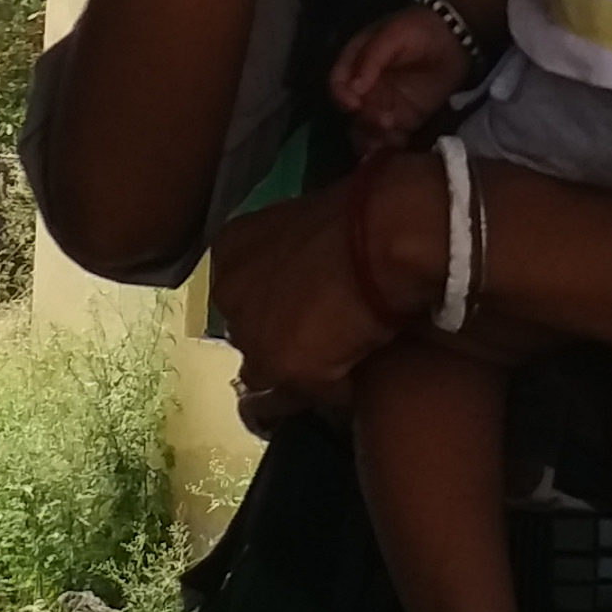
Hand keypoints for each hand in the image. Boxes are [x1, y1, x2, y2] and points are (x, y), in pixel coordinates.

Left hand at [209, 166, 422, 412]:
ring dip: (305, 372)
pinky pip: (310, 394)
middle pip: (251, 336)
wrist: (383, 234)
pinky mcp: (282, 367)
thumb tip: (310, 293)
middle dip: (282, 341)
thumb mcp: (307, 230)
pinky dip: (337, 387)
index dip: (276, 309)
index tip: (305, 310)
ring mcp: (251, 333)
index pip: (243, 298)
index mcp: (231, 251)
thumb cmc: (359, 217)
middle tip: (327, 336)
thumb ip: (292, 264)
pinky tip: (361, 368)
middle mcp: (228, 295)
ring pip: (272, 373)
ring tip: (345, 359)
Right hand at [327, 3, 474, 152]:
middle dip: (364, 121)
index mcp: (356, 62)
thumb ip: (372, 57)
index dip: (342, 95)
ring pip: (367, 128)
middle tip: (384, 122)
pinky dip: (391, 144)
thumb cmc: (420, 28)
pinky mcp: (404, 119)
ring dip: (373, 137)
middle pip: (353, 112)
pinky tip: (401, 143)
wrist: (456, 38)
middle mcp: (366, 87)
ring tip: (391, 137)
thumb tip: (354, 87)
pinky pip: (390, 137)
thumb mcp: (394, 33)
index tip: (355, 105)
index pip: (338, 83)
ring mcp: (384, 105)